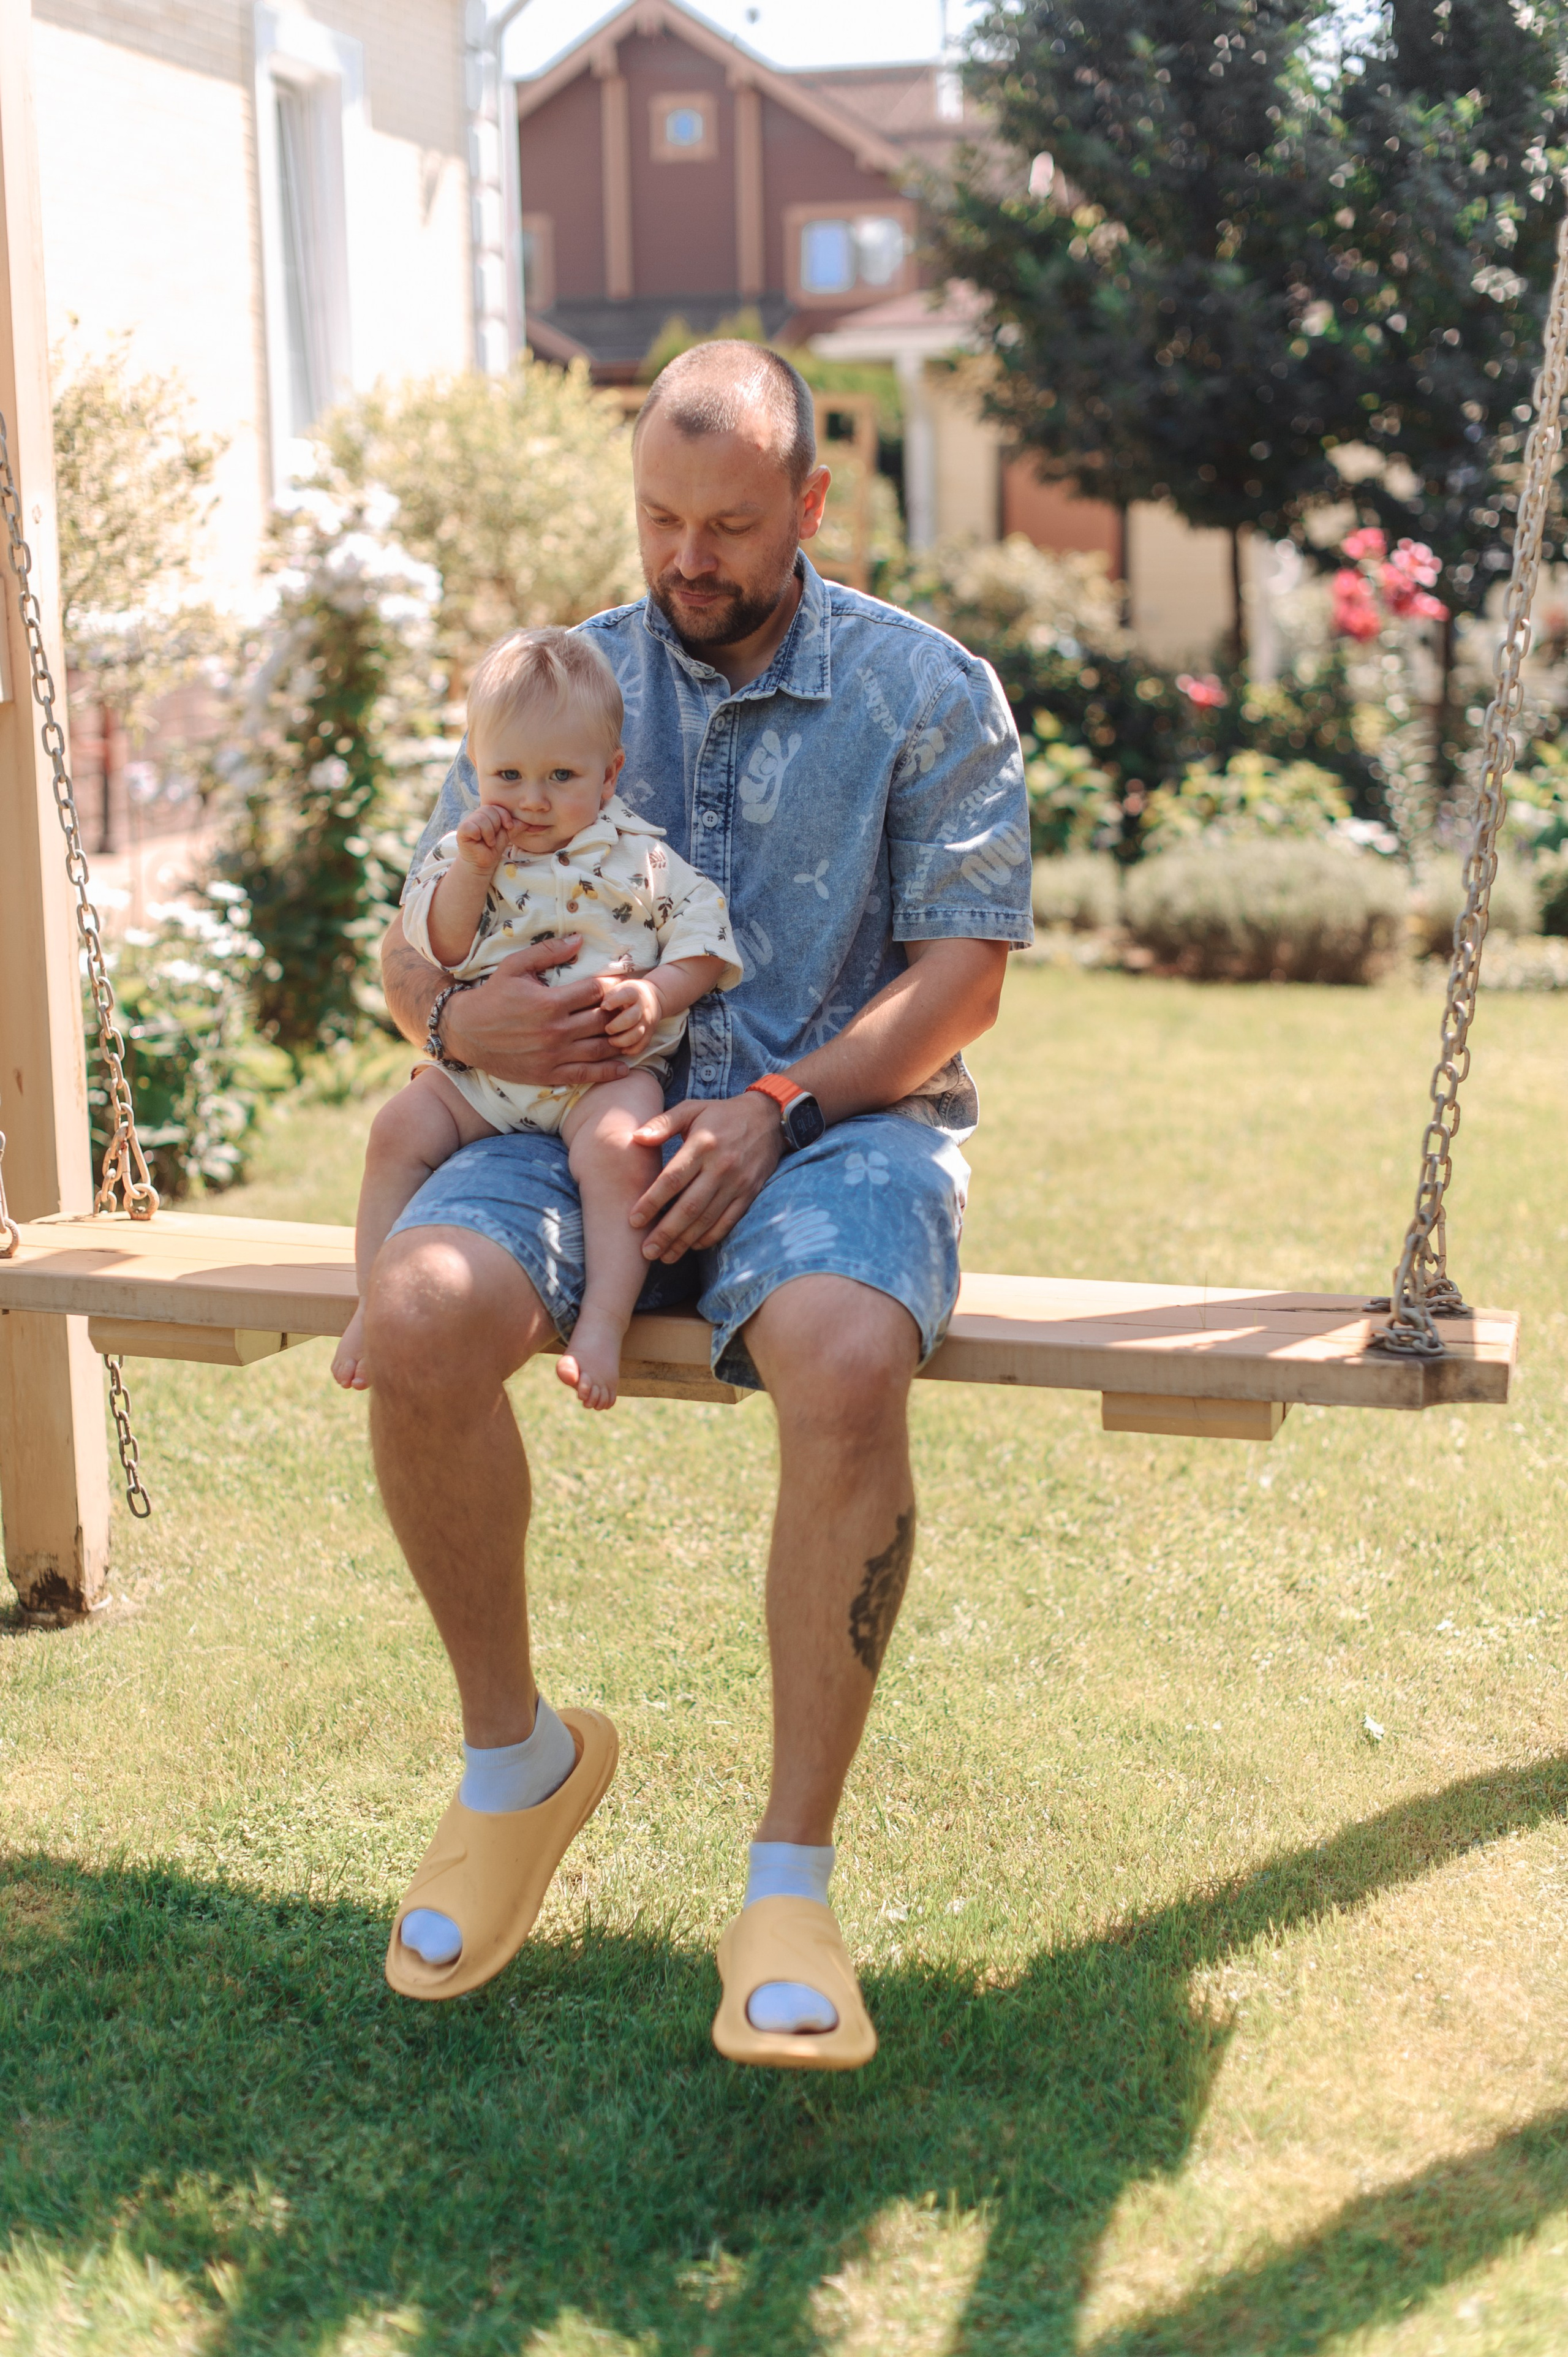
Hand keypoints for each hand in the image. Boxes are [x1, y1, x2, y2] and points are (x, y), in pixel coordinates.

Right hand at [441, 935, 632, 1088]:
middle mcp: (555, 1031)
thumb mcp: (515, 966)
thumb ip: (548, 952)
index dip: (613, 986)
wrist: (465, 1032)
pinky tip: (623, 1067)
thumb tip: (580, 939)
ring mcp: (553, 1055)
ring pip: (600, 1049)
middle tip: (633, 1007)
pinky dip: (607, 1072)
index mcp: (550, 1002)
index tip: (623, 984)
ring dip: (620, 1041)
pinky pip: (585, 1074)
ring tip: (632, 1033)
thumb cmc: (491, 996)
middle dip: (620, 1012)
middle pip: (602, 1020)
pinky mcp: (548, 1074)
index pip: (595, 991)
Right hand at [454, 804, 517, 870]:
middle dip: (496, 827)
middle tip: (494, 839)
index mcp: (487, 813)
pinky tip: (477, 841)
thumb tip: (531, 822)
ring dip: (489, 834)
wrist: (483, 862)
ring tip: (488, 842)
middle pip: (490, 811)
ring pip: (482, 819)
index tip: (508, 827)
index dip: (505, 816)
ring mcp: (468, 821)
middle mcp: (477, 815)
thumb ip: (515, 826)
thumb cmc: (493, 848)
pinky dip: (477, 835)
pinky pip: (472, 827)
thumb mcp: (506, 835)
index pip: (497, 807)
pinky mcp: (462, 830)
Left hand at [600, 974, 661, 1054]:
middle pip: (631, 1018)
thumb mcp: (618, 986)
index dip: (614, 1001)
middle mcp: (642, 1007)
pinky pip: (642, 1045)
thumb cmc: (627, 993)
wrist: (653, 998)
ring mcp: (647, 1021)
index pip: (626, 995)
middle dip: (616, 1026)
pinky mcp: (649, 1033)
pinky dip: (631, 1050)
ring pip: (637, 1035)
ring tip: (611, 1041)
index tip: (603, 1006)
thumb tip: (597, 1006)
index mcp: (634, 992)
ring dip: (622, 1041)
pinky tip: (621, 1049)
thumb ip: (606, 992)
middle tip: (607, 1029)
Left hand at [629, 1091, 782, 1261]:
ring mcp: (737, 1183)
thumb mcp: (692, 1108)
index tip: (634, 1220)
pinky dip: (711, 1237)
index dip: (652, 1202)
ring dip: (685, 1241)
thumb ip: (663, 1123)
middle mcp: (721, 1166)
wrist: (769, 1118)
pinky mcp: (749, 1193)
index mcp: (702, 1145)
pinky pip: (729, 1221)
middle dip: (666, 1232)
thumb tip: (636, 1138)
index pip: (673, 1179)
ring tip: (665, 1256)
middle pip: (689, 1206)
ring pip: (708, 1219)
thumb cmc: (721, 1114)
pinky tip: (693, 1246)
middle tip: (647, 1251)